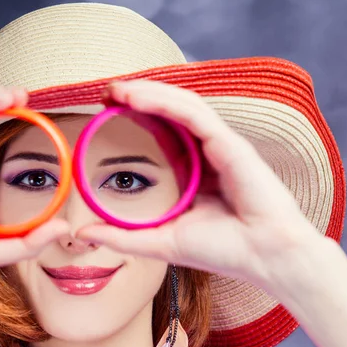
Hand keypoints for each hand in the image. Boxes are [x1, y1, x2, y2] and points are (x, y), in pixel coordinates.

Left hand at [77, 80, 322, 287]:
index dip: (136, 119)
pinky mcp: (230, 143)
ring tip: (116, 88)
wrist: (264, 258)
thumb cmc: (222, 251)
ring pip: (181, 105)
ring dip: (147, 91)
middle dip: (137, 97)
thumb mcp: (160, 243)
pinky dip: (164, 101)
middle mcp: (207, 152)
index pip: (163, 133)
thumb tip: (82, 233)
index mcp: (195, 171)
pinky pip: (193, 114)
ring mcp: (220, 145)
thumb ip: (121, 237)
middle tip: (105, 92)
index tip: (103, 113)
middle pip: (170, 112)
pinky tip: (137, 96)